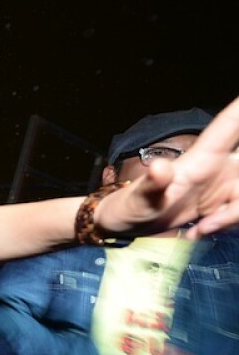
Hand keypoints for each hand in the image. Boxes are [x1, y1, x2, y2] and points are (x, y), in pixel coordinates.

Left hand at [96, 95, 238, 238]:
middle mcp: (218, 166)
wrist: (126, 226)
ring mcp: (222, 185)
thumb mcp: (138, 200)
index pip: (232, 125)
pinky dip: (227, 224)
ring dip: (233, 216)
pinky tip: (199, 229)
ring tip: (201, 228)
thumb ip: (151, 185)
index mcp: (201, 159)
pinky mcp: (223, 203)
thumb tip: (160, 168)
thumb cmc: (129, 207)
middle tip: (217, 211)